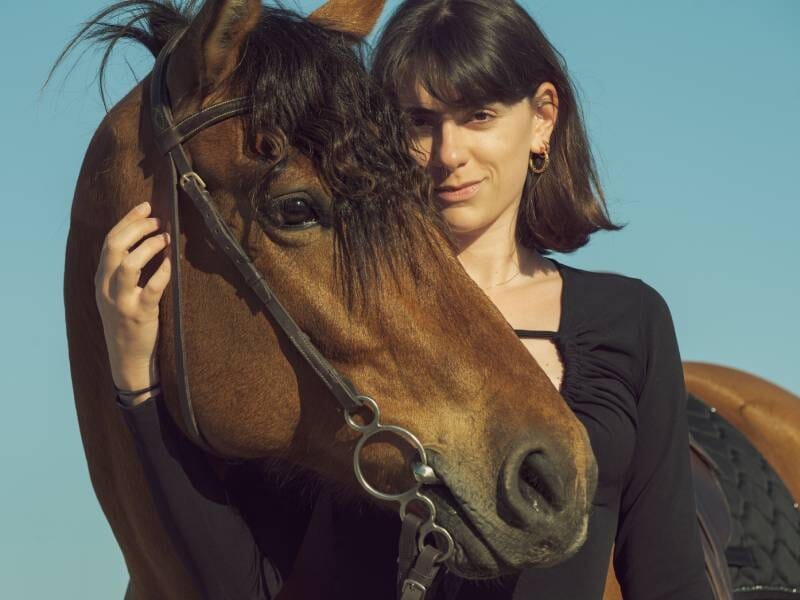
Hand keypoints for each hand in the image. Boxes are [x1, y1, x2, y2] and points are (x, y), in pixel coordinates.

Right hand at [95, 201, 170, 400]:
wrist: (128, 357)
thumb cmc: (128, 320)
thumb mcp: (118, 293)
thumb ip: (125, 269)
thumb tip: (147, 237)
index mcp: (101, 278)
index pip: (110, 240)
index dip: (128, 221)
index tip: (146, 206)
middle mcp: (107, 287)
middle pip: (115, 246)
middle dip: (137, 228)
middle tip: (159, 221)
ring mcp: (121, 301)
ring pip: (128, 264)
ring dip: (148, 247)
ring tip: (165, 238)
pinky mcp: (139, 314)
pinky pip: (151, 288)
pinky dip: (162, 272)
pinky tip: (171, 262)